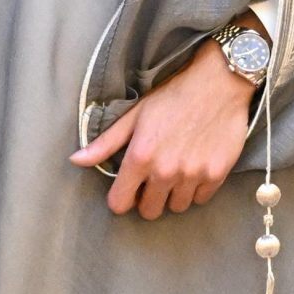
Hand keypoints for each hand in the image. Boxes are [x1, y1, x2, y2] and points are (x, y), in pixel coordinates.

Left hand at [69, 37, 255, 218]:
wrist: (218, 81)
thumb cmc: (173, 95)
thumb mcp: (135, 114)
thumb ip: (105, 143)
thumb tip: (75, 160)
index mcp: (140, 157)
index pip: (120, 203)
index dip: (121, 198)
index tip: (128, 188)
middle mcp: (165, 171)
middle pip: (149, 212)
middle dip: (147, 199)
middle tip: (153, 179)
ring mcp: (192, 175)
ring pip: (176, 207)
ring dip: (173, 195)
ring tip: (176, 171)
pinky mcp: (216, 175)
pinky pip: (200, 199)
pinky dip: (196, 189)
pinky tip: (194, 168)